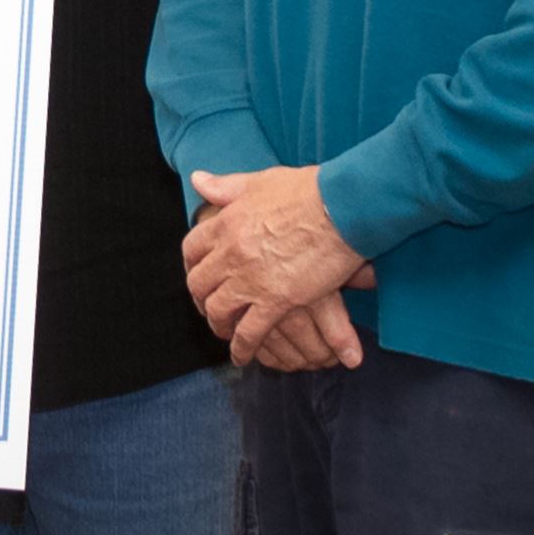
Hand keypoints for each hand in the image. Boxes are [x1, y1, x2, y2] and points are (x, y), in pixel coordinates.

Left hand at [183, 166, 370, 366]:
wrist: (341, 208)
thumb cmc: (307, 191)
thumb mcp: (259, 181)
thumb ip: (226, 186)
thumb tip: (197, 178)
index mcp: (225, 223)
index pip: (192, 248)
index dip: (192, 264)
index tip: (197, 272)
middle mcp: (230, 253)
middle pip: (200, 283)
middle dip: (201, 299)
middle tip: (209, 308)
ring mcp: (250, 279)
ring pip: (219, 310)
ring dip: (218, 324)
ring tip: (225, 332)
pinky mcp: (276, 301)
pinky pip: (249, 332)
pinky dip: (242, 348)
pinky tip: (242, 356)